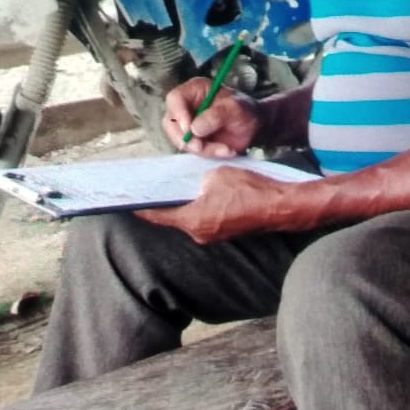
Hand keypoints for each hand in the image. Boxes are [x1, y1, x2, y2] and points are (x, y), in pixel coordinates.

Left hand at [136, 165, 301, 242]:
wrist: (281, 206)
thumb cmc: (250, 189)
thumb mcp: (215, 174)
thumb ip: (193, 179)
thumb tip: (184, 182)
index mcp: (193, 220)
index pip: (157, 215)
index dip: (141, 205)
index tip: (127, 199)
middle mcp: (199, 233)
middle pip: (171, 217)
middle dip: (162, 201)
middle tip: (151, 186)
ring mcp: (212, 235)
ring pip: (188, 217)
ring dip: (182, 203)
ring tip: (175, 186)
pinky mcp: (224, 231)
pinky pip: (203, 218)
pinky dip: (198, 206)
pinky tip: (200, 191)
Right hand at [162, 78, 259, 156]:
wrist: (253, 125)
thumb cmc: (244, 110)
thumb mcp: (235, 109)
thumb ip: (216, 116)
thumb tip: (194, 129)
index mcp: (195, 90)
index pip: (175, 99)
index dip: (179, 115)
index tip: (190, 130)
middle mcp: (186, 106)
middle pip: (171, 123)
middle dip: (187, 138)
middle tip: (203, 147)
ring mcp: (187, 124)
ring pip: (180, 140)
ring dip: (201, 149)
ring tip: (225, 149)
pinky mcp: (192, 139)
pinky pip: (191, 151)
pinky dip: (207, 155)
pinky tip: (225, 152)